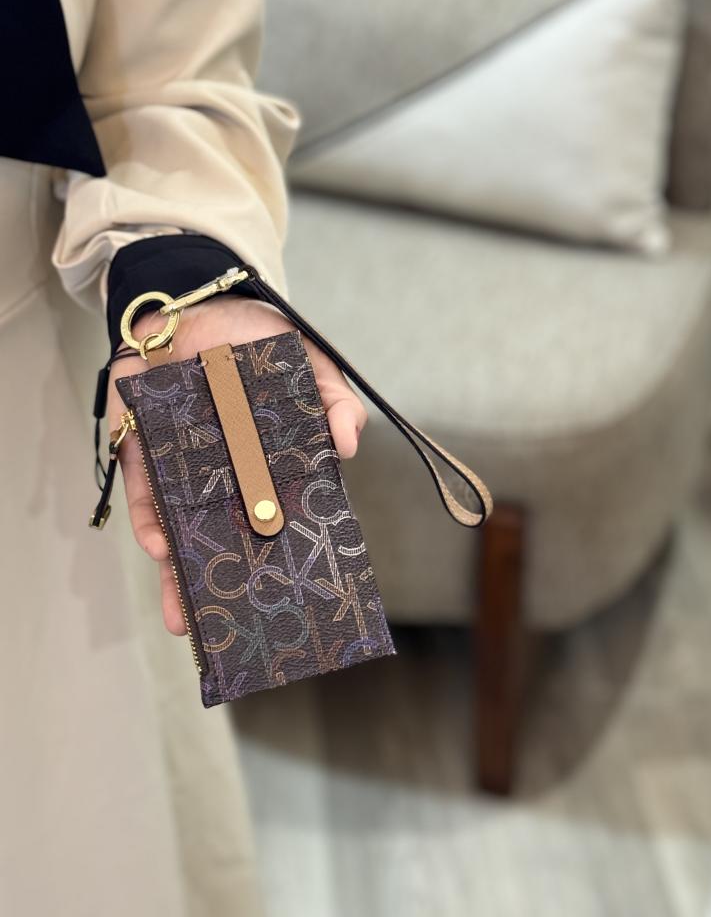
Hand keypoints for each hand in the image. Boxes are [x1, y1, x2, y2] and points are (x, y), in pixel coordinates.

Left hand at [107, 296, 366, 635]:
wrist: (195, 299)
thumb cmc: (257, 336)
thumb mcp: (308, 363)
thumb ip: (333, 399)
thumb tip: (349, 444)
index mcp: (265, 462)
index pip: (275, 517)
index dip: (279, 556)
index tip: (286, 597)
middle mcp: (223, 474)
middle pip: (223, 537)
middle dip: (220, 585)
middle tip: (224, 632)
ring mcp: (182, 465)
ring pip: (179, 528)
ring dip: (178, 571)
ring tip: (184, 617)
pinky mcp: (142, 447)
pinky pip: (145, 490)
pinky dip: (150, 518)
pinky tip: (159, 545)